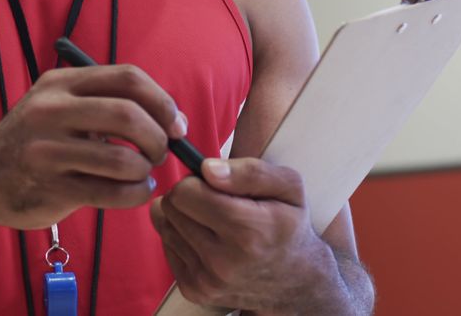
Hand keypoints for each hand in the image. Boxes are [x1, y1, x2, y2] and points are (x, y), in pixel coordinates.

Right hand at [0, 64, 186, 229]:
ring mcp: (47, 151)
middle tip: (160, 152)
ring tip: (142, 174)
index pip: (128, 78)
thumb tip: (172, 119)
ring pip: (124, 160)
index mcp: (60, 83)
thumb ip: (106, 103)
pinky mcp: (50, 188)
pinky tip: (134, 192)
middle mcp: (50, 111)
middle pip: (128, 114)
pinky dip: (135, 195)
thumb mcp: (59, 106)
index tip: (175, 124)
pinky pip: (111, 193)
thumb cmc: (35, 142)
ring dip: (146, 171)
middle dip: (158, 137)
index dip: (162, 101)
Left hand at [149, 158, 336, 311]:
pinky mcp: (194, 291)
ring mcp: (207, 281)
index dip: (196, 182)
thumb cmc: (289, 225)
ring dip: (183, 218)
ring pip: (164, 226)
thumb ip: (250, 171)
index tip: (212, 186)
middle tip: (212, 202)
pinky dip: (182, 239)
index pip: (185, 193)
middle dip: (186, 197)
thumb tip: (207, 169)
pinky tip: (207, 241)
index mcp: (249, 231)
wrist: (296, 282)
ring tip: (212, 222)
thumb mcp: (288, 187)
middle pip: (170, 207)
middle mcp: (224, 261)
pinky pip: (167, 247)